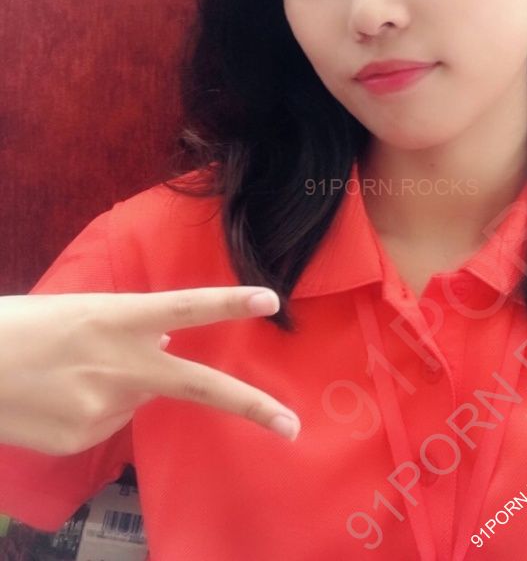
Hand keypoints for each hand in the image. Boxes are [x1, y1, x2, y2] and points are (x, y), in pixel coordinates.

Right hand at [0, 287, 300, 455]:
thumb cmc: (24, 327)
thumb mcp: (83, 312)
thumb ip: (131, 328)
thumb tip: (167, 345)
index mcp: (115, 318)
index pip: (184, 307)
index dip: (228, 302)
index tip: (270, 299)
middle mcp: (119, 364)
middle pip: (196, 384)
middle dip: (249, 406)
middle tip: (291, 425)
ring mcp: (101, 406)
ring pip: (139, 399)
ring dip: (123, 386)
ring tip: (71, 371)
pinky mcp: (81, 437)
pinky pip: (109, 422)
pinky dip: (95, 408)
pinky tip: (60, 396)